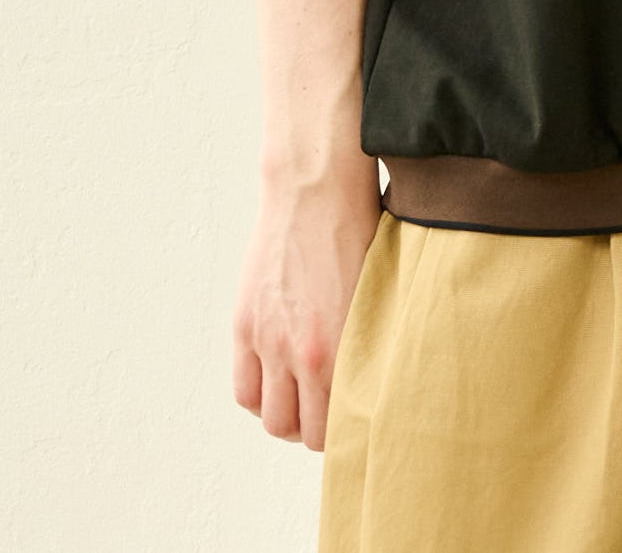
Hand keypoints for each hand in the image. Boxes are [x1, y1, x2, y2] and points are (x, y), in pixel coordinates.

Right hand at [232, 148, 381, 452]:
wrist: (315, 190)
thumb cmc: (358, 232)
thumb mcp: (378, 294)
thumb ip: (369, 343)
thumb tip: (376, 377)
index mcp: (340, 349)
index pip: (335, 426)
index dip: (345, 430)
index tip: (353, 418)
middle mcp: (300, 354)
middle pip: (299, 431)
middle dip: (314, 429)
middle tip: (326, 412)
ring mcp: (267, 340)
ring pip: (268, 416)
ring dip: (284, 415)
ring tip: (301, 398)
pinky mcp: (244, 324)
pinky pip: (244, 388)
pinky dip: (258, 394)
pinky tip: (276, 380)